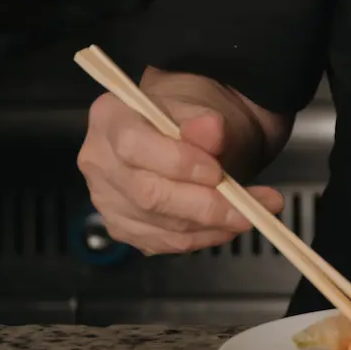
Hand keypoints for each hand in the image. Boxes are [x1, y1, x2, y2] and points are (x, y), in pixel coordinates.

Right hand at [75, 91, 283, 254]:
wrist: (186, 136)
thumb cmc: (191, 118)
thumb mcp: (203, 106)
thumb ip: (205, 120)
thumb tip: (212, 129)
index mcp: (109, 118)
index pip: (134, 146)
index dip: (179, 163)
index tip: (219, 171)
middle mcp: (98, 161)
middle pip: (148, 195)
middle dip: (206, 205)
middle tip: (252, 207)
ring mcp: (105, 199)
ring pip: (161, 225)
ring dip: (213, 226)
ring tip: (251, 212)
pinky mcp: (121, 228)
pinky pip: (165, 242)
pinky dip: (203, 237)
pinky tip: (227, 223)